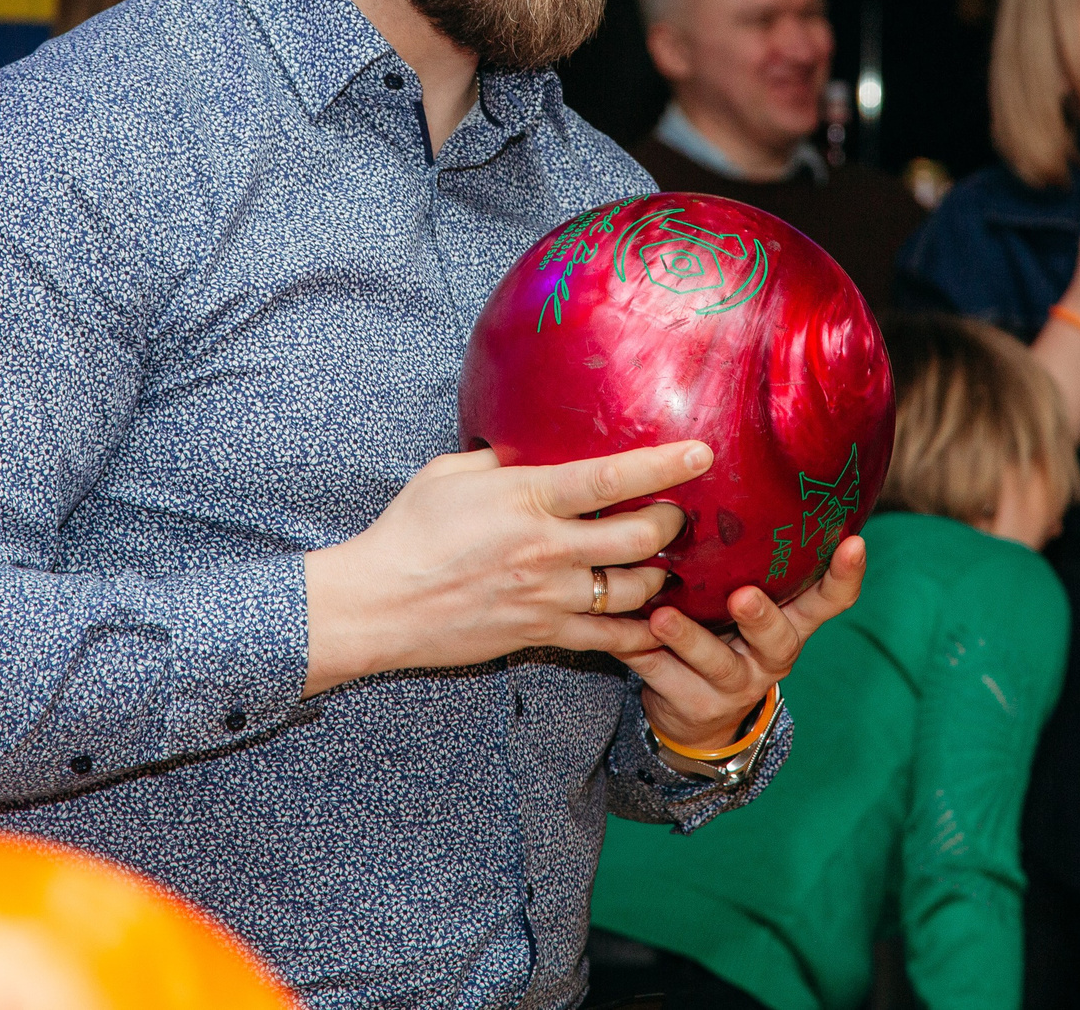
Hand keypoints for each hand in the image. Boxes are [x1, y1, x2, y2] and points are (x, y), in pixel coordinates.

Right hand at [302, 441, 707, 694]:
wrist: (380, 604)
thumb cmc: (408, 531)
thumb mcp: (450, 473)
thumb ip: (500, 457)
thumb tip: (530, 442)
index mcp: (527, 498)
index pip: (611, 478)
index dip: (661, 464)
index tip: (699, 452)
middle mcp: (548, 548)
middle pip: (640, 537)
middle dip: (671, 523)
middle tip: (678, 513)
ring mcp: (549, 595)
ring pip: (634, 589)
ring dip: (659, 576)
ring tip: (664, 563)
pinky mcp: (543, 632)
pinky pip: (608, 638)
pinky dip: (639, 632)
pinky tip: (656, 623)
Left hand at [625, 536, 866, 751]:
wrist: (693, 710)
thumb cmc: (719, 627)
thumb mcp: (738, 594)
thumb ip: (739, 558)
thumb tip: (707, 467)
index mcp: (791, 620)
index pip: (830, 601)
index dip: (846, 576)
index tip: (855, 543)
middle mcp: (772, 655)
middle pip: (779, 639)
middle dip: (762, 617)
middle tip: (743, 596)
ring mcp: (735, 684)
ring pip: (717, 663)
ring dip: (690, 638)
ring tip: (662, 617)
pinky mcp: (693, 703)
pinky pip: (662, 675)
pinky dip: (638, 652)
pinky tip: (616, 633)